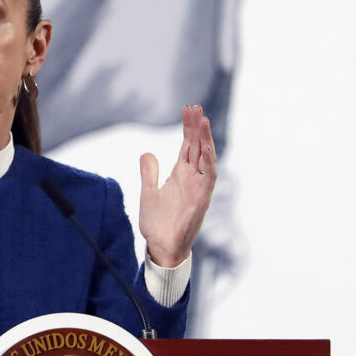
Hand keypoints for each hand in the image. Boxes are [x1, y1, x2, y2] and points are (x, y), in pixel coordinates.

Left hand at [139, 105, 216, 266]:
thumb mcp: (148, 192)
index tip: (188, 109)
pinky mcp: (200, 202)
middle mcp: (192, 179)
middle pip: (198, 148)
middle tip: (196, 107)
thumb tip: (147, 153)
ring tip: (203, 122)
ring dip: (206, 141)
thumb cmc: (158, 223)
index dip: (189, 128)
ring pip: (206, 160)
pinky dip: (208, 164)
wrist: (160, 247)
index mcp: (181, 175)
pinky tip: (206, 150)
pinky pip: (208, 180)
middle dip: (198, 128)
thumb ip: (149, 173)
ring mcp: (198, 189)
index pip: (188, 146)